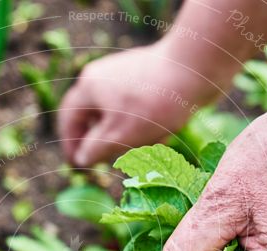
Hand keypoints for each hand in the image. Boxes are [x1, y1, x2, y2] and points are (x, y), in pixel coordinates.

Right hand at [58, 42, 220, 165]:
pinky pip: (140, 107)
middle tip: (110, 161)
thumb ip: (95, 150)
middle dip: (104, 141)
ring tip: (144, 151)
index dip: (71, 145)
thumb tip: (82, 159)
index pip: (69, 119)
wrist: (197, 68)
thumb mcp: (119, 135)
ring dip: (129, 136)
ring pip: (121, 114)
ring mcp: (128, 75)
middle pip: (95, 116)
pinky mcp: (151, 77)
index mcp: (89, 87)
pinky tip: (163, 136)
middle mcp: (104, 77)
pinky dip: (146, 124)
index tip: (77, 166)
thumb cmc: (153, 105)